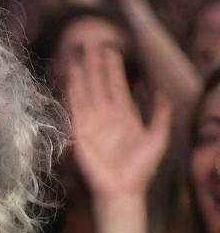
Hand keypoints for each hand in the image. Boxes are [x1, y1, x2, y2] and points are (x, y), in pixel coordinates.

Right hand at [65, 48, 170, 199]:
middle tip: (90, 43)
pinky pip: (76, 108)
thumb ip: (160, 113)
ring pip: (86, 92)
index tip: (110, 49)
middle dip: (95, 64)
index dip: (114, 68)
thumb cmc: (142, 167)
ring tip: (78, 55)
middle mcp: (106, 115)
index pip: (117, 85)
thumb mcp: (159, 137)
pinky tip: (72, 78)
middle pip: (99, 84)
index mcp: (125, 115)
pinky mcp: (80, 132)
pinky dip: (73, 92)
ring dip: (82, 74)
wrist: (124, 188)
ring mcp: (92, 122)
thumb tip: (160, 91)